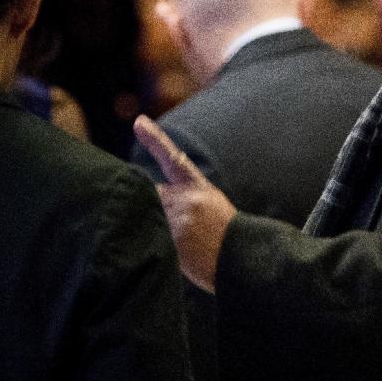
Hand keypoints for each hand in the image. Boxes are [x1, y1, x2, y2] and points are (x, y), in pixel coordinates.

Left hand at [133, 114, 236, 293]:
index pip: (173, 158)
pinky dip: (152, 244)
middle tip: (167, 223)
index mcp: (199, 188)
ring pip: (148, 216)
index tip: (139, 122)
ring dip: (149, 227)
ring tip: (177, 242)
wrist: (242, 258)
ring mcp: (180, 220)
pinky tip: (171, 253)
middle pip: (151, 194)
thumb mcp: (212, 205)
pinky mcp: (173, 242)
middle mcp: (188, 199)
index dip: (155, 139)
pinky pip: (151, 237)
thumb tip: (154, 199)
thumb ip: (183, 199)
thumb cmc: (226, 235)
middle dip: (147, 205)